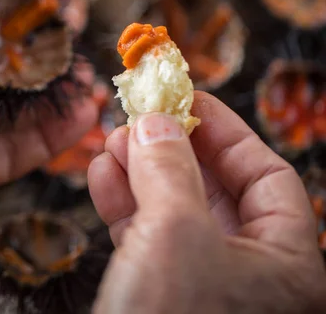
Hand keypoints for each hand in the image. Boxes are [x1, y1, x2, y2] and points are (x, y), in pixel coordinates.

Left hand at [0, 0, 97, 207]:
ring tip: (92, 89)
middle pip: (3, 77)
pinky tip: (80, 121)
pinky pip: (7, 158)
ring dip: (58, 106)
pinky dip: (48, 143)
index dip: (18, 19)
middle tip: (83, 55)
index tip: (54, 8)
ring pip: (13, 119)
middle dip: (48, 66)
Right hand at [88, 92, 325, 313]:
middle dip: (174, 147)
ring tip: (113, 139)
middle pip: (216, 190)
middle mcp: (251, 279)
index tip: (189, 98)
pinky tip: (103, 175)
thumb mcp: (175, 234)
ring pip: (174, 213)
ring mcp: (203, 292)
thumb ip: (169, 167)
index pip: (267, 176)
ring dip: (142, 171)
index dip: (227, 132)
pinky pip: (146, 241)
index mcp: (287, 267)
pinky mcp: (161, 303)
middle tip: (141, 114)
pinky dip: (123, 205)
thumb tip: (155, 120)